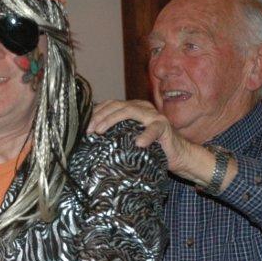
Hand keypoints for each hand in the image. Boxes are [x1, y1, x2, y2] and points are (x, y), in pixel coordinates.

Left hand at [87, 99, 215, 181]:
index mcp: (133, 108)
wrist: (177, 156)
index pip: (110, 104)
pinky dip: (146, 135)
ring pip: (130, 111)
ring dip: (113, 120)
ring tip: (101, 132)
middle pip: (117, 105)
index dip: (96, 113)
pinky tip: (138, 143)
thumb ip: (115, 135)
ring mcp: (153, 115)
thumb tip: (90, 140)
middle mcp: (142, 108)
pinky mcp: (164, 126)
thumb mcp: (129, 140)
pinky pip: (154, 129)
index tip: (84, 127)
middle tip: (89, 130)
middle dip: (99, 116)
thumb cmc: (151, 149)